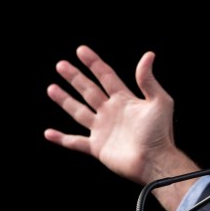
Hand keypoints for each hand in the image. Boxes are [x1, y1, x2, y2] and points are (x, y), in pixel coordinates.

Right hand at [44, 45, 190, 188]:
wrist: (155, 160)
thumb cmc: (160, 133)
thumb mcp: (160, 101)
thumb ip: (148, 80)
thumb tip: (148, 55)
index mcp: (125, 100)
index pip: (106, 77)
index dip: (94, 63)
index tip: (81, 50)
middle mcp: (111, 112)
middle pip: (89, 90)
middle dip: (75, 77)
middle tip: (61, 65)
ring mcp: (103, 129)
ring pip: (79, 111)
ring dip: (65, 100)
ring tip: (51, 88)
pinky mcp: (98, 147)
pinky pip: (75, 142)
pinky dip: (61, 139)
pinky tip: (48, 133)